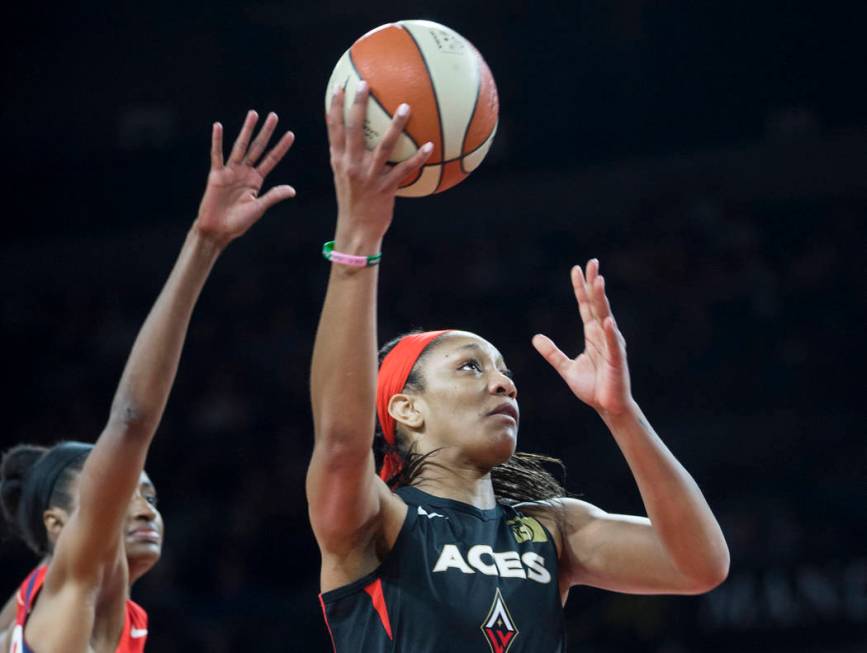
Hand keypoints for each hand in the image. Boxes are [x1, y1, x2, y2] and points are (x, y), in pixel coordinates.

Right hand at [194, 110, 295, 247]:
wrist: (218, 230)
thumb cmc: (238, 222)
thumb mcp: (259, 208)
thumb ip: (273, 196)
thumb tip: (292, 190)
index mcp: (256, 180)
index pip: (271, 159)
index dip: (281, 147)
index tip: (291, 134)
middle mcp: (244, 172)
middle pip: (258, 148)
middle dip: (266, 132)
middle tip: (274, 116)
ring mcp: (230, 172)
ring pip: (240, 147)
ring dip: (247, 131)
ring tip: (253, 114)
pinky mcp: (216, 175)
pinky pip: (217, 155)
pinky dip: (217, 141)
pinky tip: (218, 126)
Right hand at [327, 82, 431, 245]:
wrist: (356, 229)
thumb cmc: (354, 201)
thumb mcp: (344, 176)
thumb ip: (348, 156)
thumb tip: (357, 136)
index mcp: (339, 160)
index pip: (334, 128)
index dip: (335, 106)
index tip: (340, 85)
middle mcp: (351, 165)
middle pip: (354, 129)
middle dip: (359, 105)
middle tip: (366, 83)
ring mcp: (368, 176)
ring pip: (384, 146)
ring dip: (395, 125)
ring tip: (406, 107)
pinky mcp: (385, 188)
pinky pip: (404, 170)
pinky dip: (418, 158)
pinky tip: (430, 146)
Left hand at [533, 259, 632, 416]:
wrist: (607, 407)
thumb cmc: (593, 387)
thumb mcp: (566, 368)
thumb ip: (552, 353)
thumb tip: (536, 338)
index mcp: (593, 335)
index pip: (586, 306)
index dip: (581, 288)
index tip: (577, 269)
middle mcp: (603, 335)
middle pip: (597, 305)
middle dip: (594, 284)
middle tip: (592, 264)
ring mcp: (611, 346)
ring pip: (605, 318)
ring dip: (602, 300)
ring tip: (598, 282)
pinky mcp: (616, 360)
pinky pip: (612, 344)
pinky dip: (610, 333)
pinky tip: (607, 321)